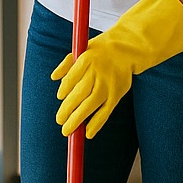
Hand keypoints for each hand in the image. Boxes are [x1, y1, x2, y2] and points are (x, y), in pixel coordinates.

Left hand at [52, 0, 182, 137]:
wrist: (128, 49)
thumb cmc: (101, 50)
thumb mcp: (82, 50)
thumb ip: (67, 63)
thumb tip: (54, 77)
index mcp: (86, 59)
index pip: (72, 78)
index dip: (65, 89)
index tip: (59, 97)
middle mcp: (97, 72)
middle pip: (80, 93)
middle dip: (67, 109)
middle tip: (59, 120)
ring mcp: (108, 84)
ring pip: (91, 104)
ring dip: (78, 119)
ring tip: (67, 130)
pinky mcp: (117, 94)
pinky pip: (105, 111)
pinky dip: (97, 123)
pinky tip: (87, 133)